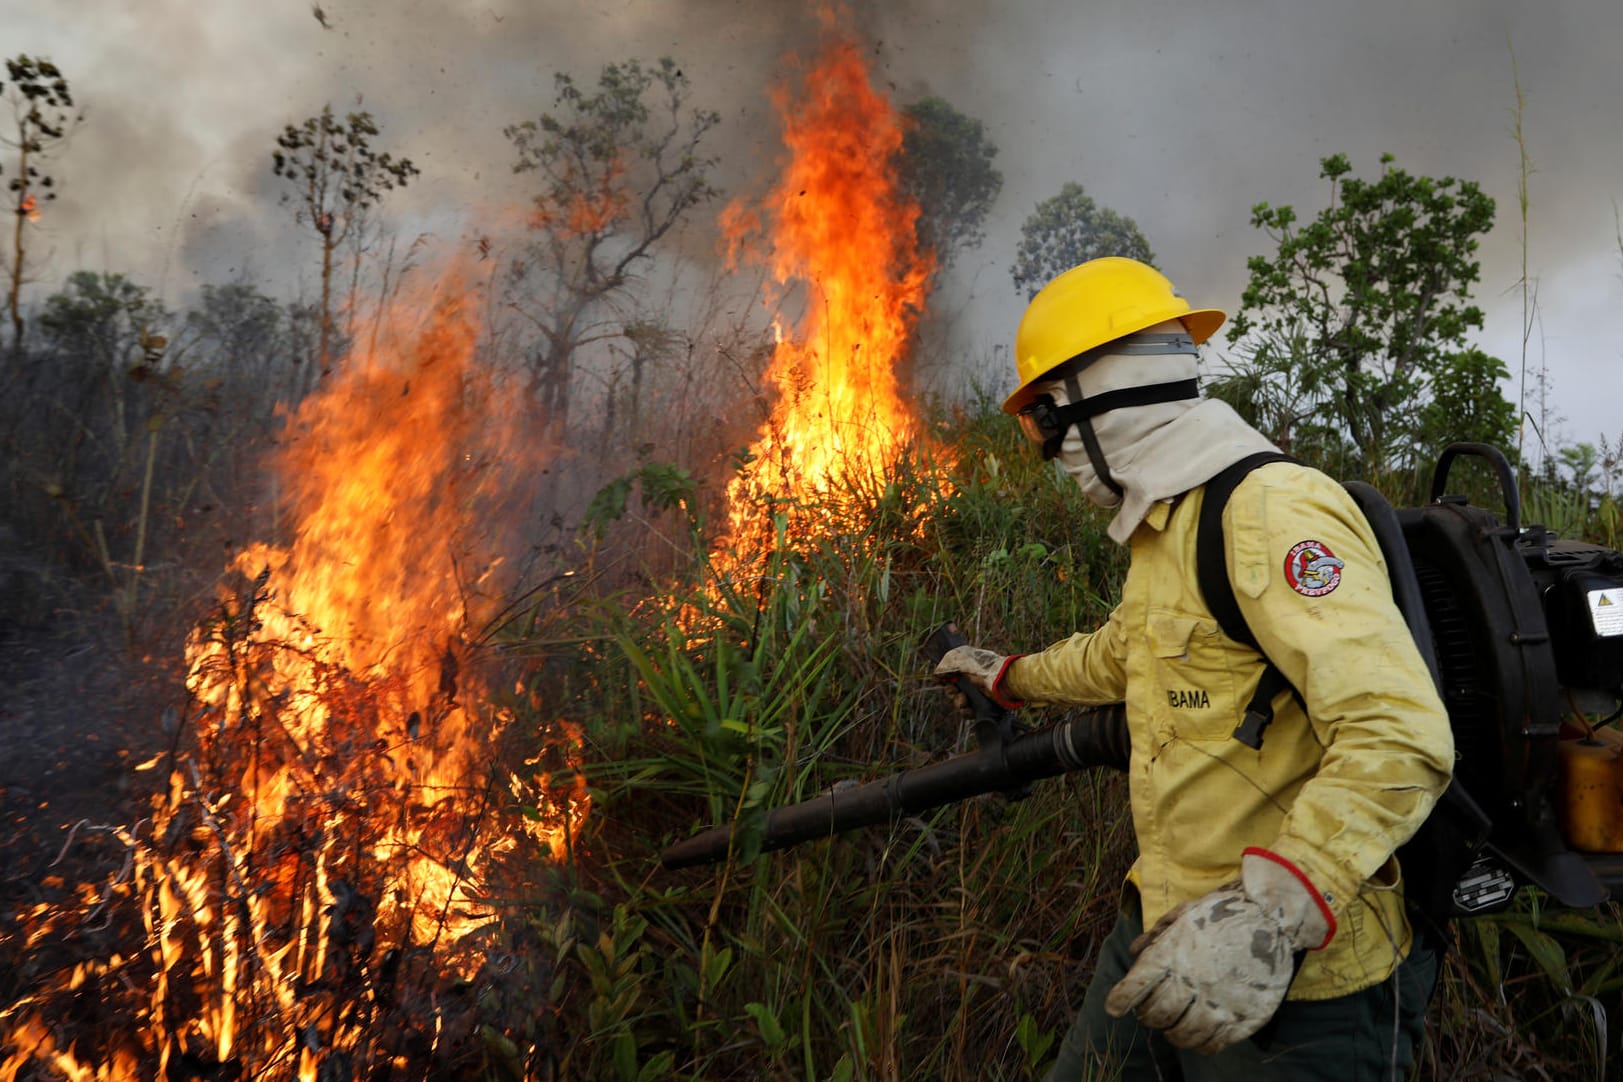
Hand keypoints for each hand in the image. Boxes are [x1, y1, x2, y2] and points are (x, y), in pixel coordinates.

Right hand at [933, 644, 1023, 712]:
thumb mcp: (962, 660)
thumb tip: (935, 675)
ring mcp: (978, 694)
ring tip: (964, 701)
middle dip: (951, 692)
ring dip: (958, 702)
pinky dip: (966, 711)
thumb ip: (946, 666)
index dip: (944, 679)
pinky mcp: (983, 707)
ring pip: (959, 702)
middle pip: (952, 690)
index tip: (940, 681)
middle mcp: (972, 680)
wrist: (1005, 682)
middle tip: (956, 692)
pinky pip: (968, 712)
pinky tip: (969, 708)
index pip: (950, 675)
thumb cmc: (985, 668)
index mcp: (967, 667)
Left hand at [1104, 850, 1333, 1054]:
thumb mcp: (1183, 914)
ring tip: (1173, 1027)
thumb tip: (1133, 953)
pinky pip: (1214, 1044)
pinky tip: (1198, 1036)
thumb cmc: (1222, 912)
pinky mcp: (1245, 1017)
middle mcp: (1194, 980)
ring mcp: (1221, 1001)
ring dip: (1172, 1033)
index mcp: (1174, 954)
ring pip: (1183, 1034)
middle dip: (1148, 1016)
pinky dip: (1200, 1044)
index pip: (1137, 985)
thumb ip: (1157, 936)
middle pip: (1157, 1015)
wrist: (1271, 915)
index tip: (1114, 1007)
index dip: (1121, 999)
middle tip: (1150, 1013)